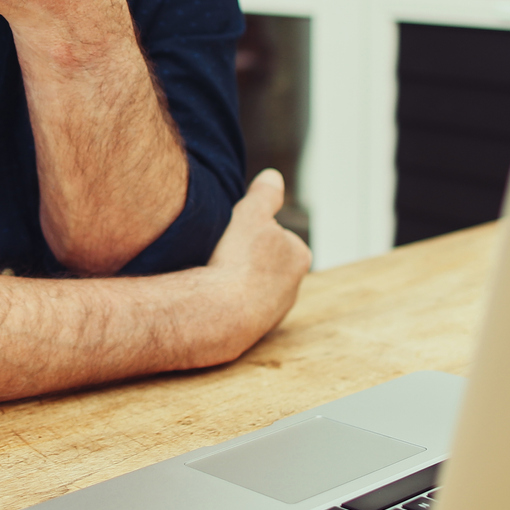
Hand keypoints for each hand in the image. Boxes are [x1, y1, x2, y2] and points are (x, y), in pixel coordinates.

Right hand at [196, 169, 312, 362]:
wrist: (219, 312)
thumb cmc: (238, 260)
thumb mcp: (251, 212)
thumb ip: (265, 193)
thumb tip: (273, 177)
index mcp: (300, 257)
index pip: (278, 235)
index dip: (254, 230)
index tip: (236, 234)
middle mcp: (292, 289)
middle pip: (265, 263)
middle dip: (246, 258)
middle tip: (222, 253)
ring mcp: (272, 314)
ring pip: (250, 287)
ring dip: (234, 280)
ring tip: (213, 274)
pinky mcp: (251, 333)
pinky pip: (237, 309)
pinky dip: (226, 301)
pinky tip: (210, 295)